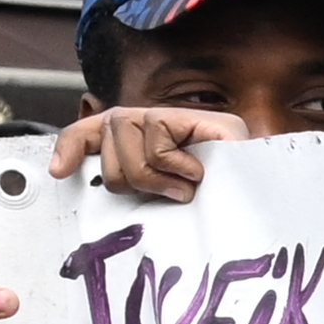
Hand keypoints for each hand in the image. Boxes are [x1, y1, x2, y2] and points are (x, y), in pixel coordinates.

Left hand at [51, 101, 247, 206]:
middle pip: (108, 132)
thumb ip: (130, 184)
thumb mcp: (160, 198)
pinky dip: (174, 164)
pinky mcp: (198, 120)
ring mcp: (177, 116)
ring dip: (155, 174)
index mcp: (141, 138)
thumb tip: (66, 172)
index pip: (93, 130)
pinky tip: (196, 172)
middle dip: (129, 174)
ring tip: (184, 186)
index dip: (72, 145)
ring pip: (127, 133)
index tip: (58, 171)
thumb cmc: (213, 207)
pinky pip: (157, 140)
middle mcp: (155, 119)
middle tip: (165, 192)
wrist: (265, 198)